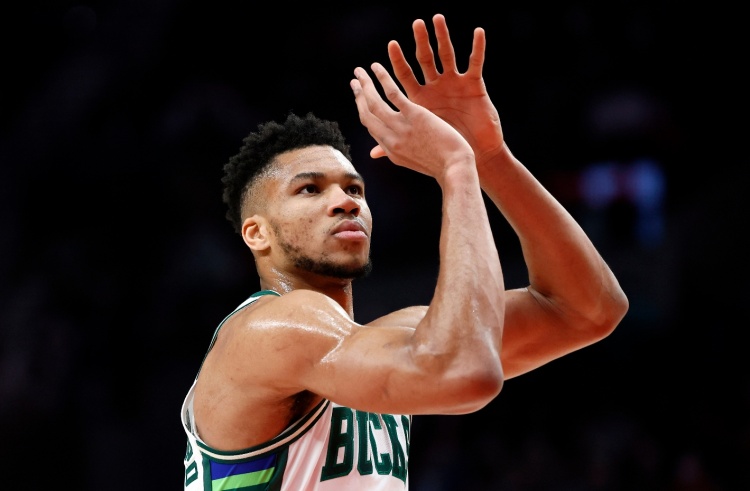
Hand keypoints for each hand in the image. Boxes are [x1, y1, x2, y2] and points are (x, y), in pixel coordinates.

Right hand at [350, 62, 473, 181]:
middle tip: (354, 82)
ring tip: (359, 71)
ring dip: (364, 85)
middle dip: (358, 96)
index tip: (360, 100)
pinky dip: (382, 78)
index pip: (371, 128)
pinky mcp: (414, 115)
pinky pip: (392, 94)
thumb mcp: (412, 161)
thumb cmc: (442, 166)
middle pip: (366, 115)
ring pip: (374, 103)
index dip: (363, 112)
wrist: (456, 169)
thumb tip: (375, 153)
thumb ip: (395, 152)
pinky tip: (376, 67)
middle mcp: (391, 139)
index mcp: (391, 151)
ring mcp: (401, 127)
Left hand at [387, 14, 504, 164]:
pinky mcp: (473, 85)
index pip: (403, 76)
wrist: (471, 154)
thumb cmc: (443, 148)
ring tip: (437, 19)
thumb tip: (373, 152)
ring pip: (448, 54)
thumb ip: (396, 141)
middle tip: (415, 23)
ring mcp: (454, 83)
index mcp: (419, 97)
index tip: (389, 46)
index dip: (395, 62)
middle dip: (420, 41)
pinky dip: (478, 48)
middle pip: (425, 59)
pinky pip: (476, 63)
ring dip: (443, 36)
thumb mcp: (418, 140)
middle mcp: (435, 86)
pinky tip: (478, 32)